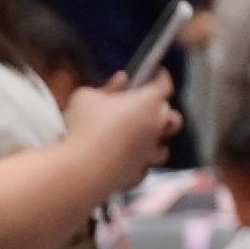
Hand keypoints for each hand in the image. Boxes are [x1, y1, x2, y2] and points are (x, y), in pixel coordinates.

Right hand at [66, 72, 176, 192]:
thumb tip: (120, 80)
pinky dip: (139, 163)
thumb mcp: (87, 96)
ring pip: (162, 146)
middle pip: (169, 114)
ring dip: (155, 139)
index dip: (160, 77)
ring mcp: (148, 154)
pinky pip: (144, 168)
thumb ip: (107, 87)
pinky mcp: (137, 175)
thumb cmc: (84, 129)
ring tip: (142, 137)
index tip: (157, 73)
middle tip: (146, 104)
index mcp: (147, 103)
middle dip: (160, 108)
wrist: (80, 169)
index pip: (164, 85)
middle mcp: (155, 128)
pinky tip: (128, 160)